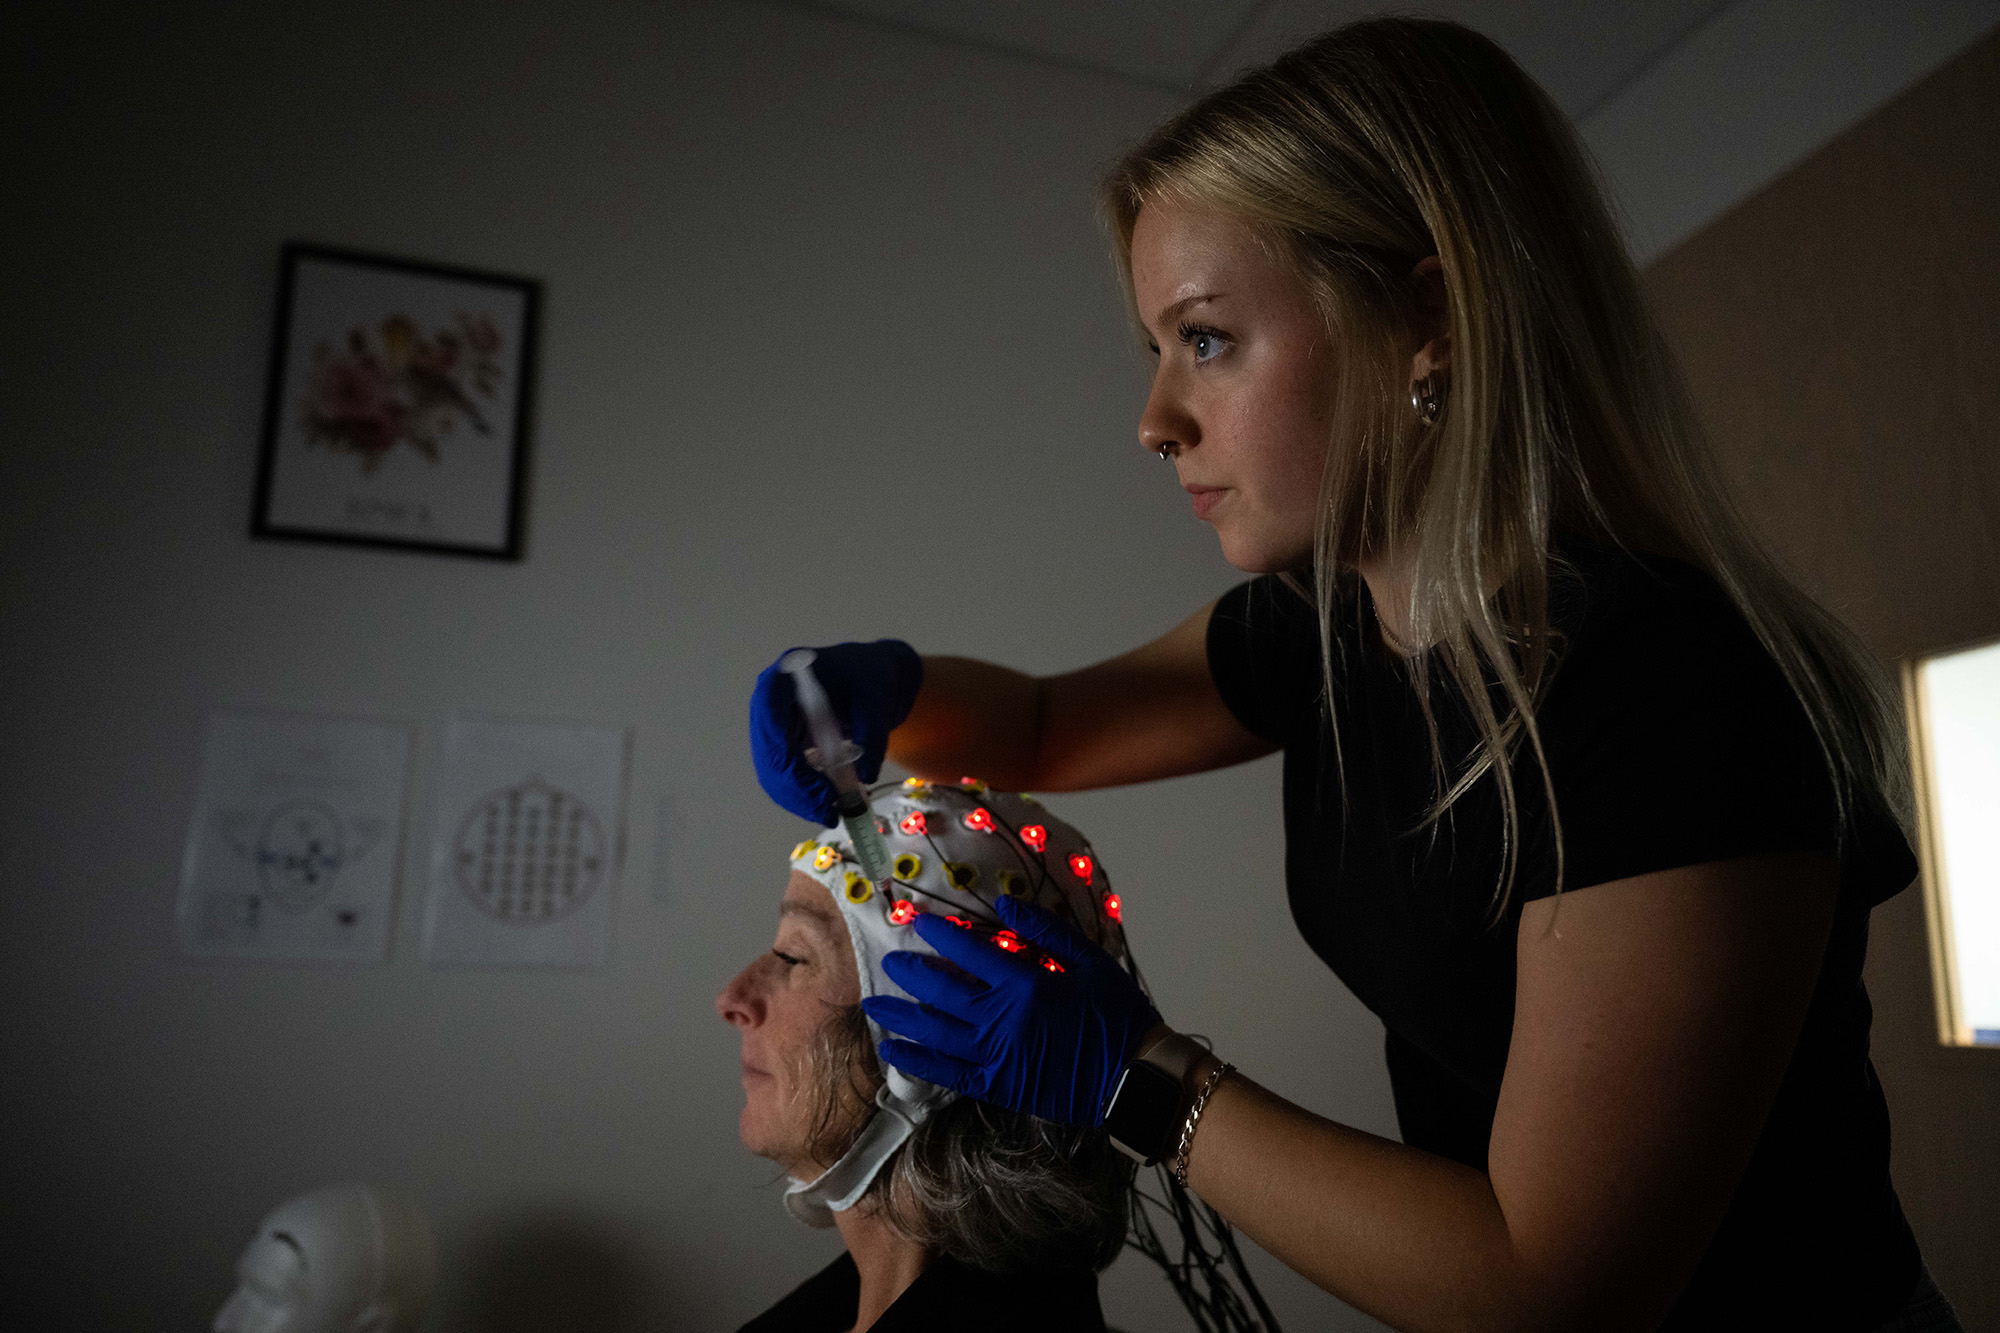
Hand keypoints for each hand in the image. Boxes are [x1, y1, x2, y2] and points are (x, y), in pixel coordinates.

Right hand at [749, 640, 923, 825]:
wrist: (870, 677)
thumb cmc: (869, 676)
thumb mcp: (876, 697)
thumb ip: (871, 732)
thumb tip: (866, 775)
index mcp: (783, 679)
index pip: (772, 723)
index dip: (790, 761)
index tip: (821, 791)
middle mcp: (769, 704)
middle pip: (769, 755)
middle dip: (797, 790)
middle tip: (829, 813)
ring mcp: (774, 727)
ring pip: (774, 773)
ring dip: (800, 799)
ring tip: (832, 814)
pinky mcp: (785, 745)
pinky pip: (786, 776)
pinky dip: (805, 795)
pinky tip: (828, 805)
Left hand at [861, 894, 1162, 1125]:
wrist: (1134, 1076)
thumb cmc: (1116, 1015)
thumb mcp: (1090, 960)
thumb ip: (1046, 930)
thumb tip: (1005, 905)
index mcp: (1025, 983)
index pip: (969, 951)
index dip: (939, 933)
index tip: (916, 921)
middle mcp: (1002, 1019)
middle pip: (941, 991)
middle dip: (910, 974)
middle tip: (889, 961)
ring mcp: (996, 1055)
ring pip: (934, 1033)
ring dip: (901, 1017)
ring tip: (874, 1004)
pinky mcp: (997, 1086)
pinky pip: (946, 1074)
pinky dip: (917, 1063)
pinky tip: (893, 1052)